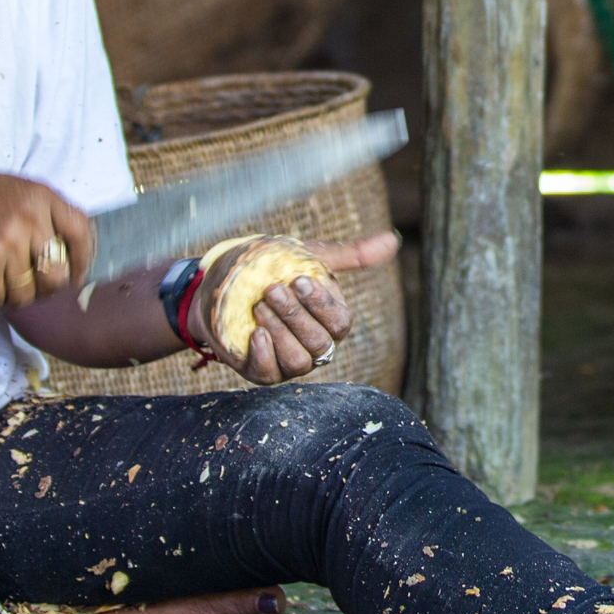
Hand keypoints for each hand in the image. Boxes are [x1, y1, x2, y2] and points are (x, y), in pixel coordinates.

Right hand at [0, 174, 94, 315]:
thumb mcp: (13, 192)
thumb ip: (42, 215)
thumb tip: (69, 253)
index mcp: (41, 196)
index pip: (82, 231)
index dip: (83, 259)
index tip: (75, 274)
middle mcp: (29, 216)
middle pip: (57, 273)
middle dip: (45, 289)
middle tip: (29, 289)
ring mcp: (6, 240)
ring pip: (27, 292)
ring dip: (12, 298)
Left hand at [193, 231, 397, 385]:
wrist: (221, 284)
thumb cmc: (272, 269)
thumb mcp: (308, 257)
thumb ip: (349, 255)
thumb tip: (392, 240)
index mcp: (330, 320)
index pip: (340, 322)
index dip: (322, 304)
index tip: (300, 280)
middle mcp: (315, 345)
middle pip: (320, 343)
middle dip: (296, 316)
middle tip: (272, 290)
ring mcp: (289, 362)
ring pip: (298, 361)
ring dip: (280, 332)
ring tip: (258, 307)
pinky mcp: (262, 372)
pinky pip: (270, 374)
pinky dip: (265, 354)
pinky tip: (255, 333)